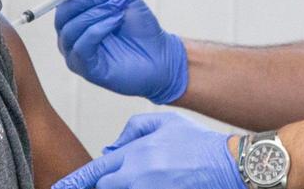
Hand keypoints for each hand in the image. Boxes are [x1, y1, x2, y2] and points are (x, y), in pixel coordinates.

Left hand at [51, 113, 243, 188]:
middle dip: (97, 187)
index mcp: (136, 154)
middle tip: (88, 185)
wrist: (230, 164)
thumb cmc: (198, 143)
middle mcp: (139, 177)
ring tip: (130, 179)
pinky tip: (142, 185)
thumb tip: (109, 148)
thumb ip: (132, 130)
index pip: (94, 172)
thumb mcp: (164, 122)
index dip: (74, 183)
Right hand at [53, 0, 188, 103]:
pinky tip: (115, 21)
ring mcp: (76, 52)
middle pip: (63, 12)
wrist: (160, 55)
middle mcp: (71, 33)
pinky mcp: (85, 68)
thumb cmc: (141, 28)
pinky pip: (82, 46)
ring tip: (118, 8)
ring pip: (72, 28)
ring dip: (96, 13)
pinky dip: (98, 29)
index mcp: (77, 15)